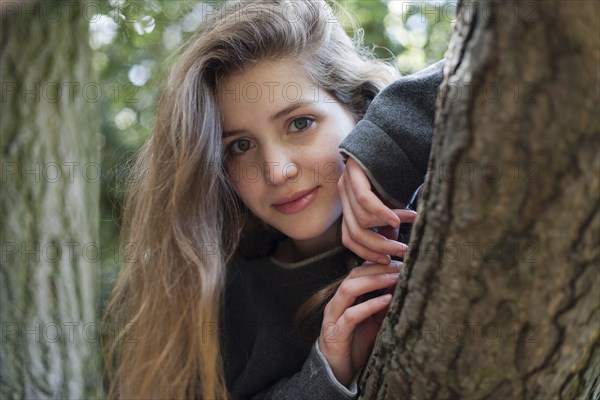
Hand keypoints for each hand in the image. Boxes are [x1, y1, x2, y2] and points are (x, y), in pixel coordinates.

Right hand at [318, 261, 402, 385]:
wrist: (338, 372)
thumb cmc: (356, 345)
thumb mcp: (375, 321)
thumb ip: (384, 303)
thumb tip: (402, 285)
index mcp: (345, 297)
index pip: (359, 271)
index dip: (378, 263)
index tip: (400, 260)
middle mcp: (337, 302)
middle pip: (354, 275)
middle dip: (377, 268)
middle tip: (400, 266)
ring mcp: (334, 316)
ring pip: (349, 289)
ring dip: (373, 281)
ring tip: (394, 278)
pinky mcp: (336, 333)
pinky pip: (351, 314)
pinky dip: (370, 305)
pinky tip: (387, 300)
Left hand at [338, 157, 416, 263]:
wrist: (393, 135)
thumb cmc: (394, 169)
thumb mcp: (390, 201)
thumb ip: (386, 220)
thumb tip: (390, 240)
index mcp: (348, 204)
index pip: (348, 238)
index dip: (367, 253)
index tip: (387, 261)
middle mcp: (343, 195)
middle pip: (353, 234)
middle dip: (378, 247)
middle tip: (401, 252)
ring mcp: (346, 183)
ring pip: (360, 219)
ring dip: (386, 227)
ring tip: (410, 223)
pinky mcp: (354, 172)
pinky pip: (365, 200)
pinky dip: (382, 212)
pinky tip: (397, 219)